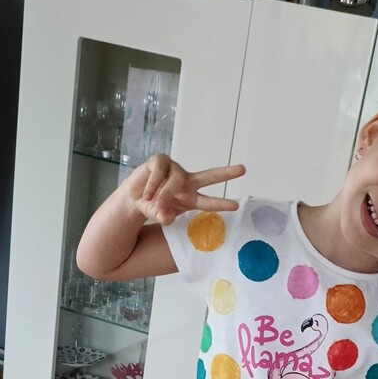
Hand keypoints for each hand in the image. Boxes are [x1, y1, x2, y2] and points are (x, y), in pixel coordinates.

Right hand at [125, 155, 245, 224]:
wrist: (133, 197)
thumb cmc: (151, 206)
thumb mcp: (158, 215)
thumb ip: (163, 217)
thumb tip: (166, 216)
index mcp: (190, 196)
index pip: (208, 201)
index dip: (221, 203)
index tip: (236, 206)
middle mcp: (186, 181)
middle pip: (209, 176)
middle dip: (226, 173)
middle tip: (243, 170)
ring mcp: (174, 169)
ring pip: (175, 181)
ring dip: (165, 194)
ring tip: (156, 203)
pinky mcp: (160, 161)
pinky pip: (159, 173)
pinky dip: (152, 186)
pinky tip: (146, 193)